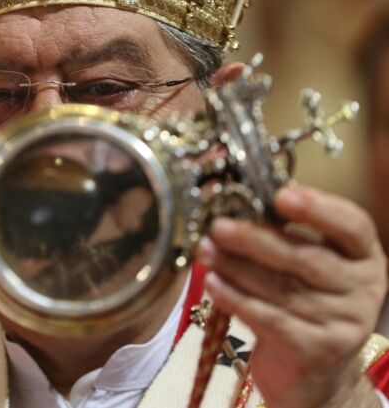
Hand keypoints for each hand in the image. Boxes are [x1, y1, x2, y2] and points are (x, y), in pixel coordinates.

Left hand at [199, 185, 387, 407]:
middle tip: (218, 227)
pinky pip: (268, 318)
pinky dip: (235, 298)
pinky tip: (212, 284)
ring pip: (281, 287)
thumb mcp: (305, 270)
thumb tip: (232, 209)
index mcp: (364, 257)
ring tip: (205, 251)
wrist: (312, 374)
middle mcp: (362, 289)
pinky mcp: (316, 351)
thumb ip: (283, 239)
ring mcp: (343, 323)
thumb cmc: (303, 307)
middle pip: (306, 256)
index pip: (352, 225)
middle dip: (255, 239)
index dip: (318, 208)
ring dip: (235, 267)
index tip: (280, 195)